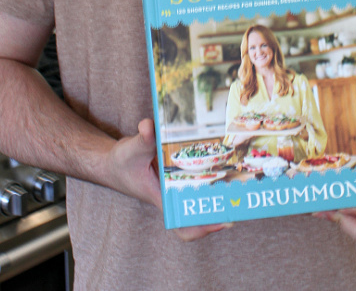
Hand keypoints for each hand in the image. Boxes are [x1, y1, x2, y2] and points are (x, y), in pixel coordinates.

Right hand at [111, 119, 231, 241]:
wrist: (114, 163)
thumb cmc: (121, 163)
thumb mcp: (130, 150)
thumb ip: (141, 139)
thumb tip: (148, 126)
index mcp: (162, 199)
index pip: (183, 226)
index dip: (202, 229)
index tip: (223, 221)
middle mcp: (172, 195)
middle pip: (200, 210)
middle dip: (221, 205)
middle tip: (241, 193)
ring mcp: (176, 186)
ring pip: (201, 194)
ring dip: (219, 188)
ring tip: (240, 177)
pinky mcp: (179, 173)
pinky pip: (197, 177)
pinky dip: (209, 171)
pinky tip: (223, 158)